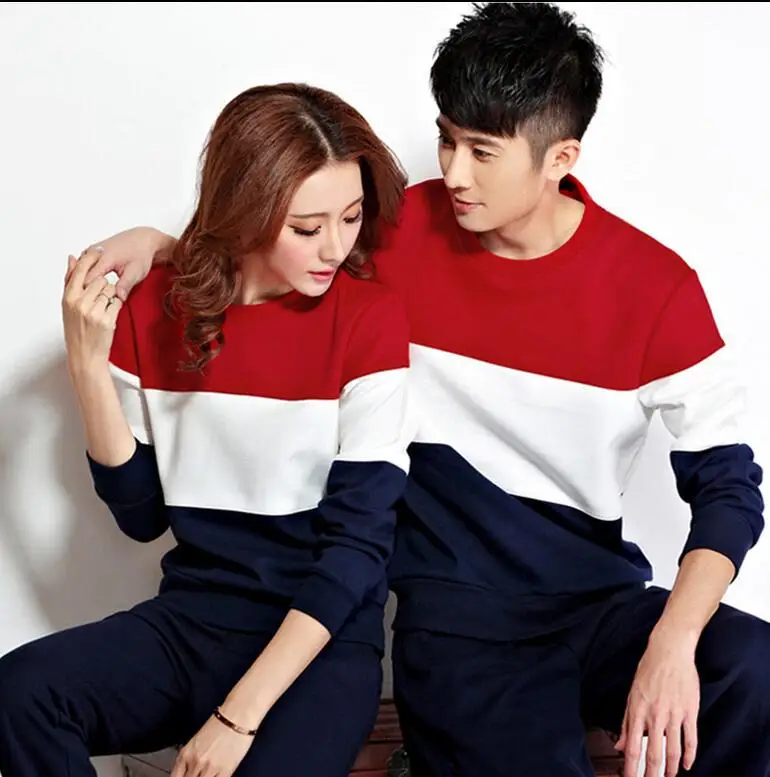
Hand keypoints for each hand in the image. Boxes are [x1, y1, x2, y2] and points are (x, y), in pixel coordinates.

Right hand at [62, 248, 122, 373]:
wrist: (85, 355)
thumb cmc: (76, 329)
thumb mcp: (68, 305)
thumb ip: (71, 279)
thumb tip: (71, 257)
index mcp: (69, 297)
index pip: (80, 270)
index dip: (91, 257)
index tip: (100, 248)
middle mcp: (80, 303)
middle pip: (100, 280)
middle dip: (104, 286)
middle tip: (99, 300)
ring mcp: (94, 312)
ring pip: (111, 290)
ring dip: (111, 296)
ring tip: (102, 310)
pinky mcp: (107, 320)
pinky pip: (118, 303)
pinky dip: (116, 307)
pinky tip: (108, 316)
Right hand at [74, 226, 168, 300]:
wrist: (143, 239)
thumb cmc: (141, 254)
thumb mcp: (136, 272)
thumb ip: (126, 285)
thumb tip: (119, 298)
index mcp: (103, 258)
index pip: (87, 281)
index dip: (91, 294)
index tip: (98, 303)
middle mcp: (93, 252)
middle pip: (79, 275)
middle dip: (86, 289)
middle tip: (96, 300)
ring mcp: (91, 250)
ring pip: (79, 270)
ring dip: (84, 282)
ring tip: (96, 293)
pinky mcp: (91, 251)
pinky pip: (82, 265)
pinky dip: (85, 275)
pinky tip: (94, 284)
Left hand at [170, 713, 255, 776]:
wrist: (237, 715)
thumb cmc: (220, 723)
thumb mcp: (197, 741)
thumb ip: (191, 758)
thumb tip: (189, 771)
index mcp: (185, 754)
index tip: (185, 776)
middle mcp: (195, 762)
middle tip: (199, 773)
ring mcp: (210, 768)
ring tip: (209, 773)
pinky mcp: (225, 770)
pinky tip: (217, 774)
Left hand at [616, 633, 699, 776]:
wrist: (670, 651)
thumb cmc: (649, 669)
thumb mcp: (632, 694)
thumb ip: (626, 722)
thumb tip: (620, 744)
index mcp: (638, 711)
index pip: (633, 747)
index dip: (631, 768)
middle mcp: (655, 715)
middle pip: (653, 754)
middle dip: (651, 774)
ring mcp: (674, 714)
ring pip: (673, 751)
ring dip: (671, 769)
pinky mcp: (690, 711)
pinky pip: (691, 739)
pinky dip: (690, 756)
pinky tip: (688, 765)